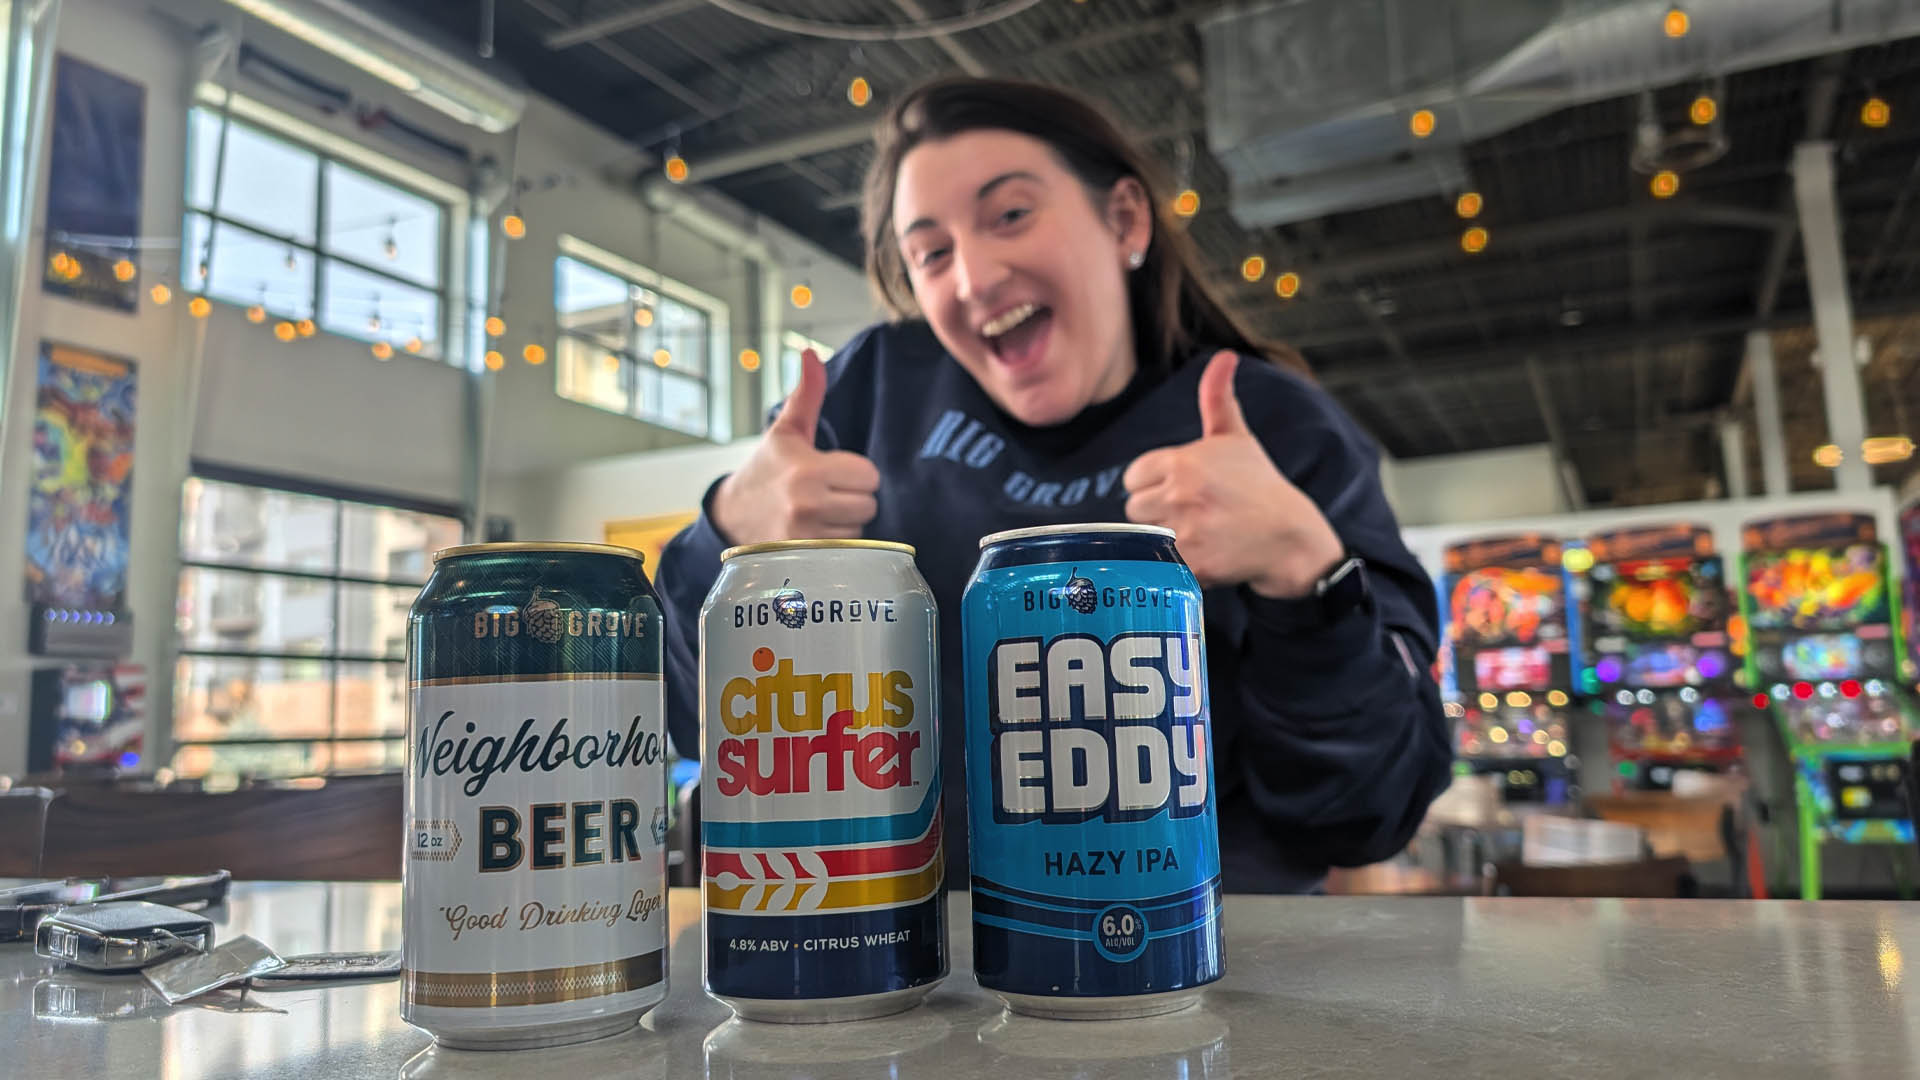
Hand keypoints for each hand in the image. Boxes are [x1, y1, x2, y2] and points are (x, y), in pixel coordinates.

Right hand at [711, 351, 879, 544]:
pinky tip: (814, 531)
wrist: (732, 515)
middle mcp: (808, 503)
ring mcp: (806, 535)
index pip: (869, 475)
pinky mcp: (804, 557)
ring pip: (859, 529)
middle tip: (827, 492)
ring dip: (845, 522)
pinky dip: (836, 544)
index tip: (833, 471)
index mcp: (808, 469)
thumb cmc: (768, 468)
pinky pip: (846, 551)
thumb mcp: (787, 431)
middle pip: (869, 504)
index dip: (856, 472)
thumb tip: (811, 353)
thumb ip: (807, 395)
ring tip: (818, 512)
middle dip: (854, 497)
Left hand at [1123, 351, 1343, 598]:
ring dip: (1162, 538)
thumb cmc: (1260, 486)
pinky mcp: (1191, 564)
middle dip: (1157, 512)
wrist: (1291, 538)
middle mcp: (1180, 494)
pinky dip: (1174, 564)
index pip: (1133, 476)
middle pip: (1134, 508)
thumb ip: (1218, 398)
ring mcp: (1185, 531)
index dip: (1153, 484)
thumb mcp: (1237, 438)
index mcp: (1183, 462)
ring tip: (1196, 534)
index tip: (1179, 491)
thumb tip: (1224, 356)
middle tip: (1191, 514)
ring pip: (1143, 536)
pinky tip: (1202, 554)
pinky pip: (1159, 564)